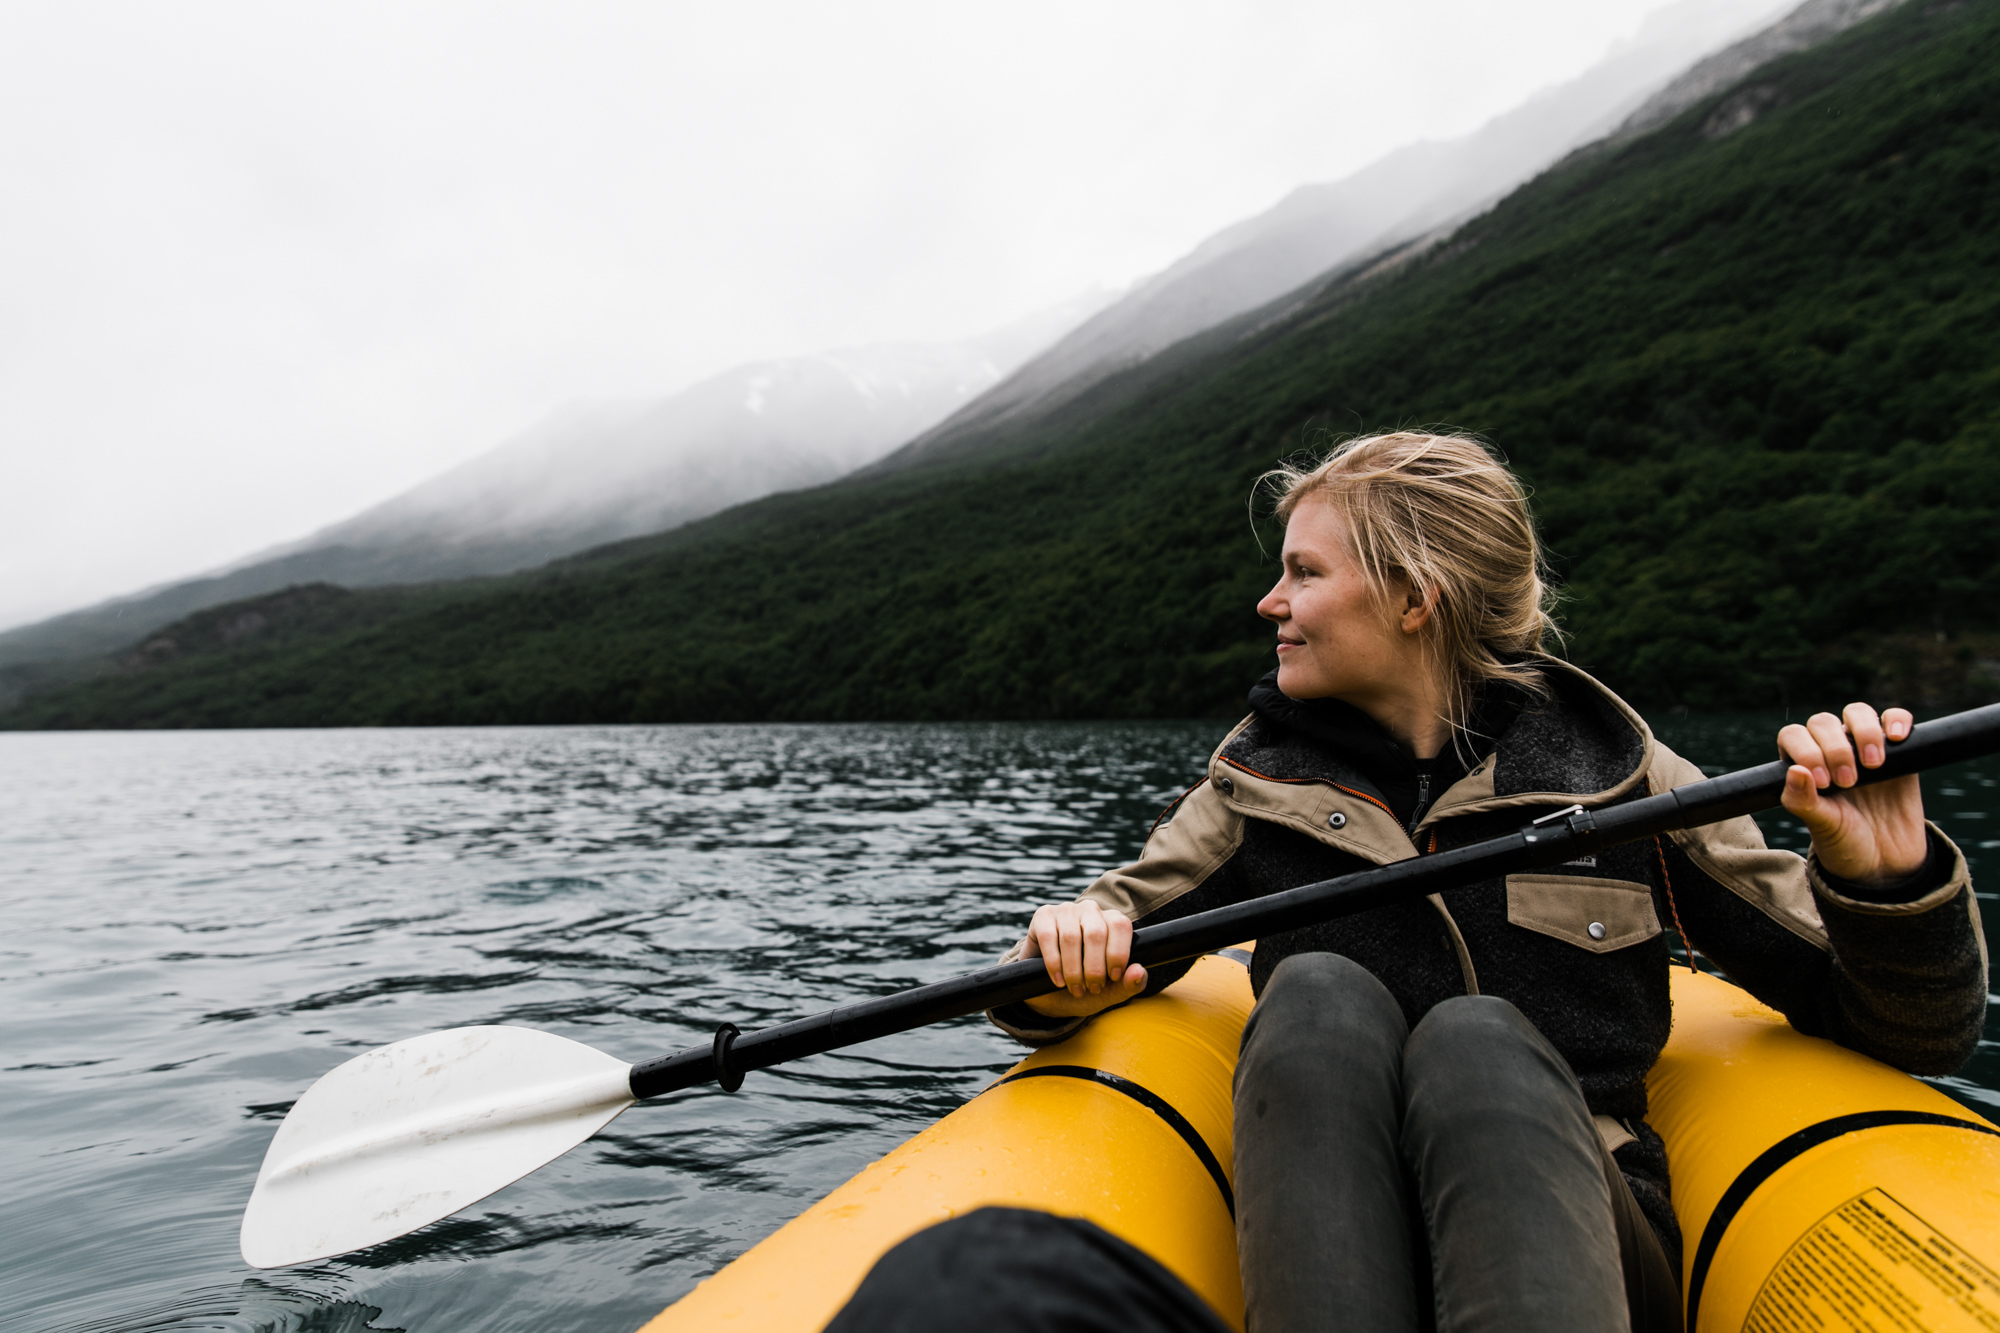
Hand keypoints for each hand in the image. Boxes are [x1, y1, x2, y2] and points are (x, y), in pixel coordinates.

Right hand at [1019, 900, 1148, 1017]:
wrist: (1051, 993)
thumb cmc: (1086, 986)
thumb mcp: (1110, 991)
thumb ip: (1130, 984)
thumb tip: (1139, 971)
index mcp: (1112, 921)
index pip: (1120, 926)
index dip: (1118, 953)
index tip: (1113, 977)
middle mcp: (1090, 910)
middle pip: (1096, 933)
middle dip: (1095, 967)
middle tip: (1092, 988)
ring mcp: (1066, 910)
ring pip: (1071, 937)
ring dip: (1073, 969)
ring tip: (1075, 988)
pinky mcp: (1043, 916)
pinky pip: (1048, 937)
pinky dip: (1054, 963)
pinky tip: (1058, 980)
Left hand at [1777, 703, 1928, 887]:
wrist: (1888, 862)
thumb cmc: (1845, 842)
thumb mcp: (1822, 826)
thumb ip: (1803, 801)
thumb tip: (1795, 770)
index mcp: (1803, 765)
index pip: (1794, 735)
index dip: (1806, 751)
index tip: (1823, 783)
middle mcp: (1830, 750)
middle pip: (1823, 722)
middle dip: (1835, 748)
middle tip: (1848, 782)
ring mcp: (1864, 747)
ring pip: (1857, 713)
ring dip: (1863, 731)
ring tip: (1872, 764)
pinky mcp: (1899, 752)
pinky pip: (1896, 718)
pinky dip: (1896, 719)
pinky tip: (1896, 737)